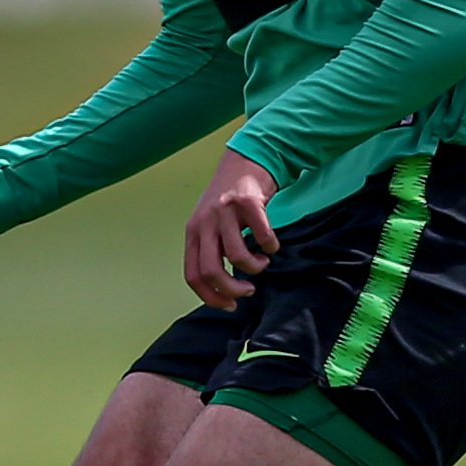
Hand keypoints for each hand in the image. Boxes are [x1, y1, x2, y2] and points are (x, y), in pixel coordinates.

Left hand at [180, 151, 279, 313]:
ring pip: (237, 256)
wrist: (246, 161)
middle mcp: (204, 223)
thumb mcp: (211, 224)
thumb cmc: (230, 200)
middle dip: (232, 290)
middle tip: (248, 290)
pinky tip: (272, 244)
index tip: (230, 305)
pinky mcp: (247, 202)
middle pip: (211, 271)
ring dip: (254, 268)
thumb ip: (212, 250)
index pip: (193, 275)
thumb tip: (222, 288)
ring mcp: (224, 212)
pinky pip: (261, 235)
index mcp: (193, 232)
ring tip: (262, 262)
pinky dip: (270, 246)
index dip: (211, 297)